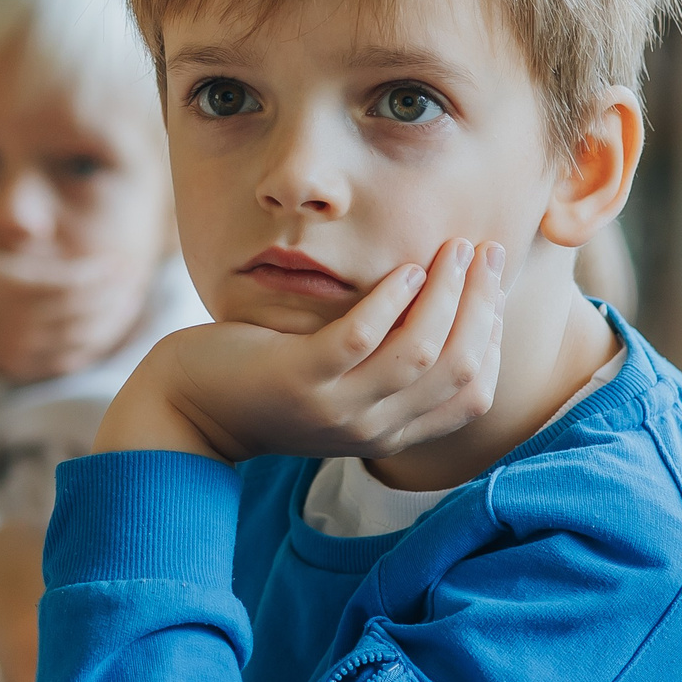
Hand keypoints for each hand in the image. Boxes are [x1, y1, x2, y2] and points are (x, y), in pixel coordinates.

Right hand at [0, 244, 154, 384]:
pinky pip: (64, 362)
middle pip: (86, 312)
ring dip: (110, 322)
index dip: (106, 274)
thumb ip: (28, 246)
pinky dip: (89, 347)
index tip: (123, 261)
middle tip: (133, 279)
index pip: (79, 284)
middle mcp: (22, 322)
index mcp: (17, 288)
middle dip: (116, 295)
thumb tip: (61, 236)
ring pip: (80, 339)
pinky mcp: (17, 367)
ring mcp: (20, 349)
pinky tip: (103, 333)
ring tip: (127, 303)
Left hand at [97, 238, 504, 464]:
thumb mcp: (342, 381)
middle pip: (459, 370)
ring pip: (419, 353)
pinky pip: (360, 338)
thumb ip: (388, 359)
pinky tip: (403, 268)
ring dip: (447, 295)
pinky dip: (390, 299)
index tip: (492, 284)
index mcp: (390, 432)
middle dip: (482, 305)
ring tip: (454, 248)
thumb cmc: (268, 378)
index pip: (473, 394)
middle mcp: (371, 430)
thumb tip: (446, 302)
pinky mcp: (298, 381)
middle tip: (487, 251)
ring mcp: (336, 409)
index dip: (493, 336)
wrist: (189, 407)